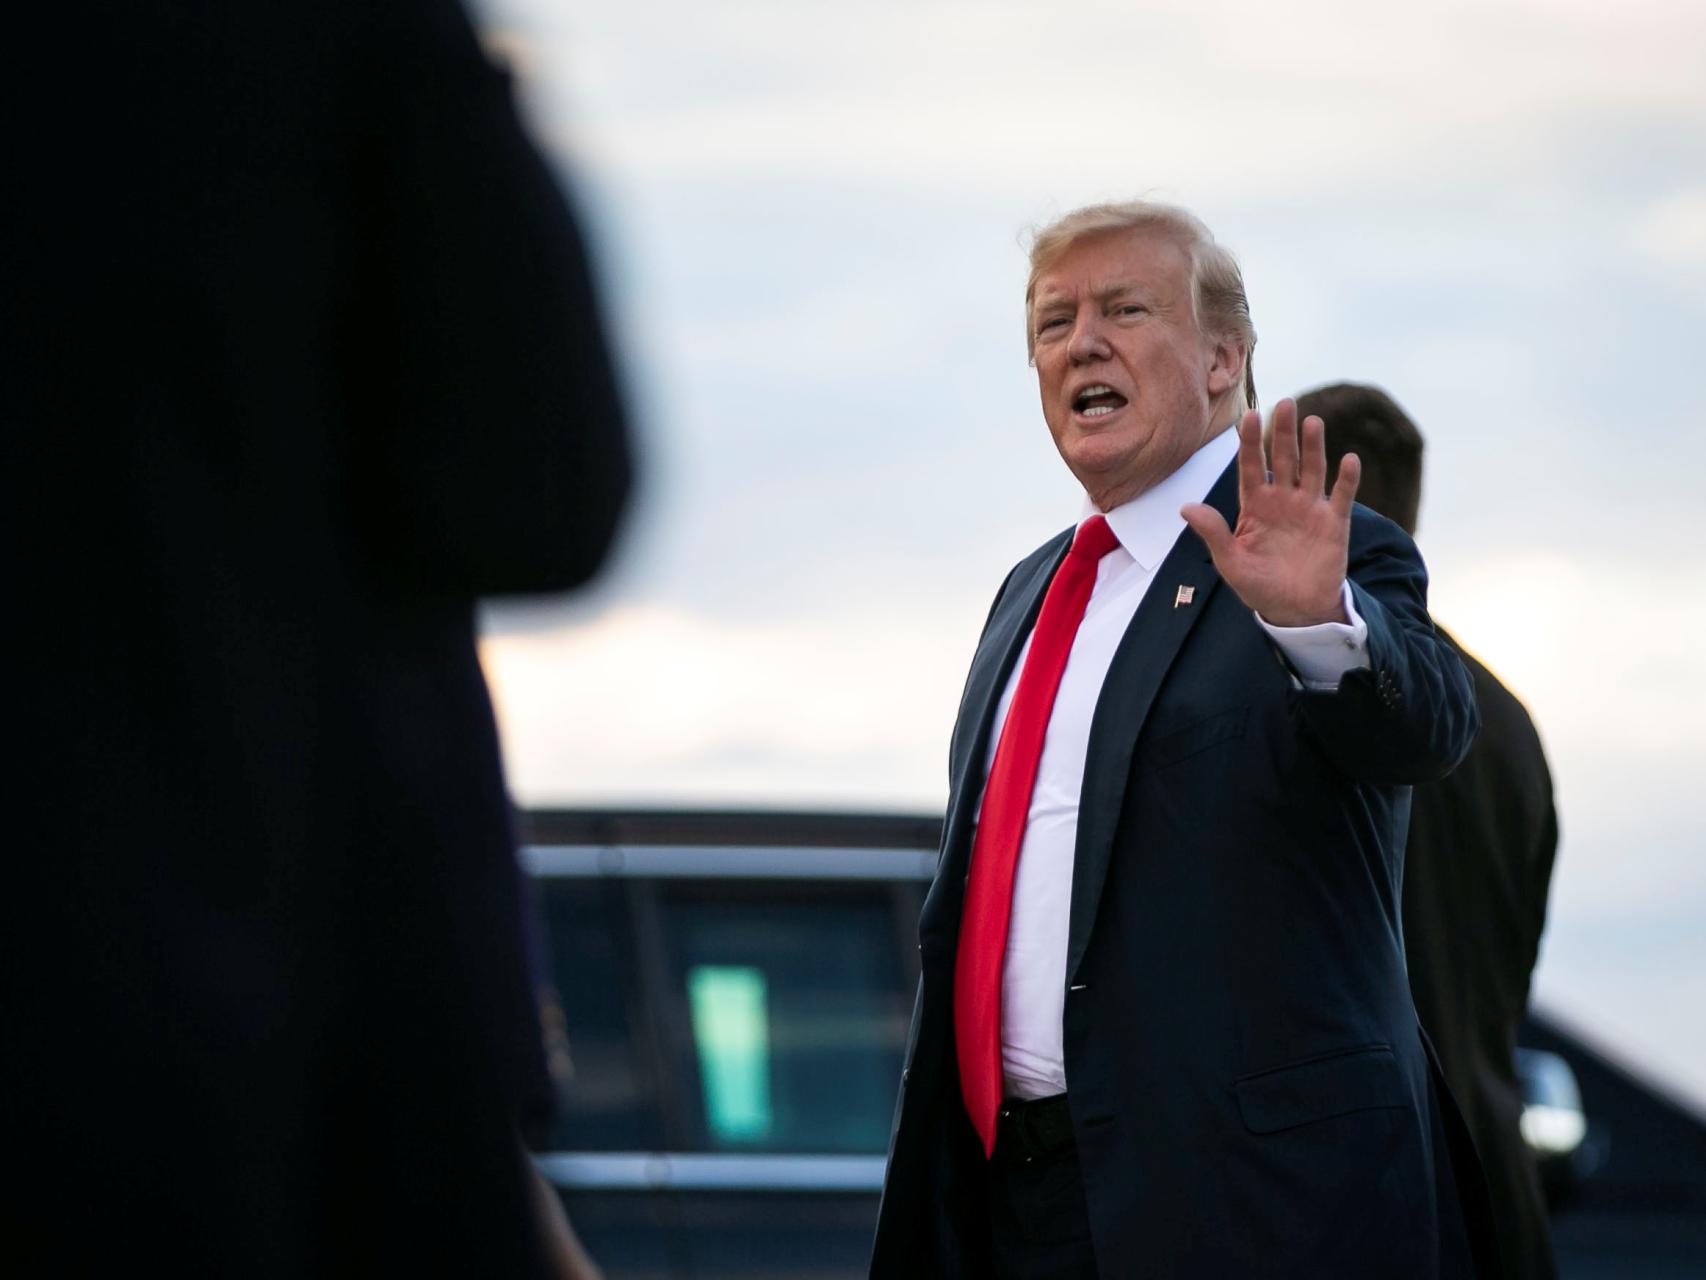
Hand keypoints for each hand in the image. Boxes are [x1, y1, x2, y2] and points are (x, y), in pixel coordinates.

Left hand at [1180, 399, 1358, 626]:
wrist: (1294, 610)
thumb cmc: (1258, 585)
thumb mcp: (1230, 562)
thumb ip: (1213, 533)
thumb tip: (1185, 507)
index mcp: (1255, 506)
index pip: (1251, 467)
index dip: (1251, 442)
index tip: (1249, 415)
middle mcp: (1283, 500)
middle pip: (1283, 460)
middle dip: (1283, 432)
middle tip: (1285, 403)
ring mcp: (1310, 508)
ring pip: (1312, 470)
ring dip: (1313, 447)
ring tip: (1312, 422)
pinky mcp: (1335, 523)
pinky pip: (1342, 496)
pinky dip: (1346, 479)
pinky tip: (1349, 459)